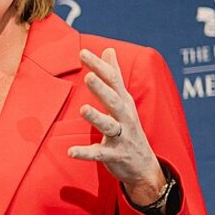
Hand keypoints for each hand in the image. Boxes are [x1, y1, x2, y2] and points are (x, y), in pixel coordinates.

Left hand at [67, 48, 163, 205]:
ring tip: (83, 109)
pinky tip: (70, 152)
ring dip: (96, 118)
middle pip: (113, 100)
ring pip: (109, 126)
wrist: (144, 165)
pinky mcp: (114, 155)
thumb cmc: (129, 127)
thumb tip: (108, 49)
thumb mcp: (124, 99)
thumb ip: (114, 75)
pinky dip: (85, 153)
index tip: (82, 53)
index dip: (99, 66)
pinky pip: (98, 154)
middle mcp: (125, 117)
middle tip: (88, 76)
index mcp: (124, 102)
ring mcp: (121, 137)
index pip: (113, 80)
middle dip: (102, 89)